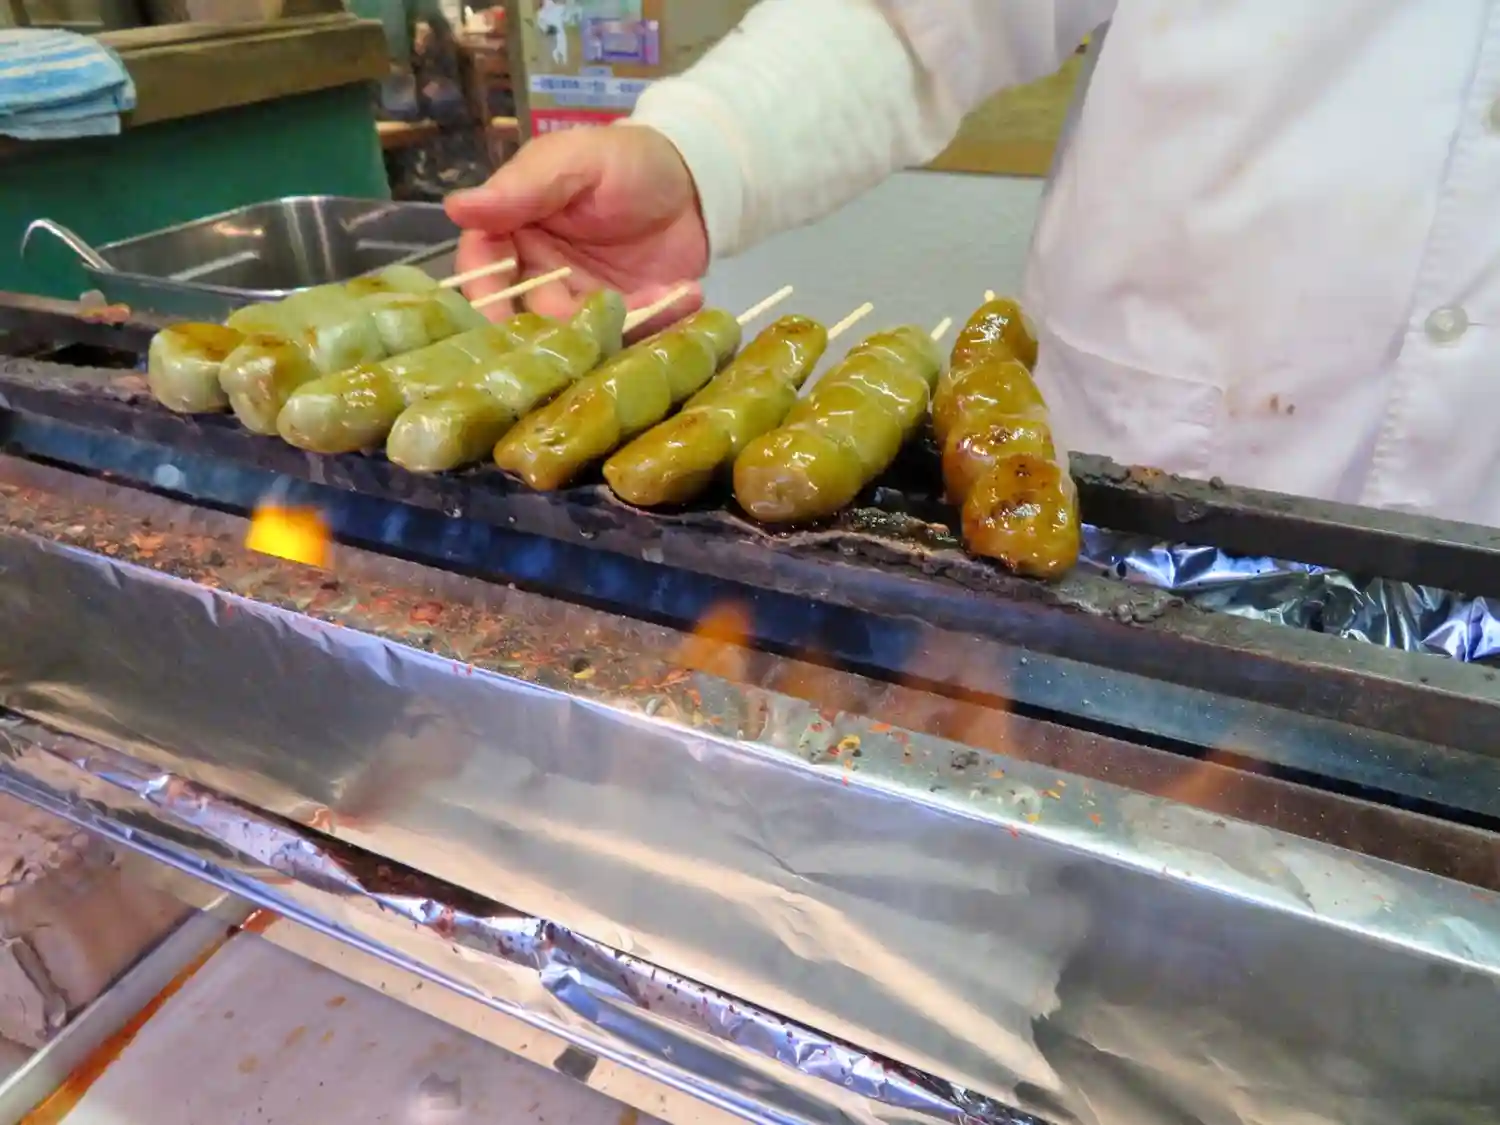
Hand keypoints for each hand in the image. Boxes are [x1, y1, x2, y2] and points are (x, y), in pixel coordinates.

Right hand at [445, 124, 709, 330]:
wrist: (696, 181)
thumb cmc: (627, 161)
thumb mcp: (576, 160)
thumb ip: (524, 187)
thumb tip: (456, 207)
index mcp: (516, 229)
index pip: (484, 265)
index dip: (484, 291)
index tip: (494, 315)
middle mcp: (541, 272)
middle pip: (527, 312)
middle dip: (552, 324)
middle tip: (588, 319)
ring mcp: (583, 301)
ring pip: (576, 335)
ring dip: (609, 327)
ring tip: (653, 298)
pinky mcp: (624, 319)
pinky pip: (629, 336)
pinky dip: (656, 321)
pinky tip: (685, 293)